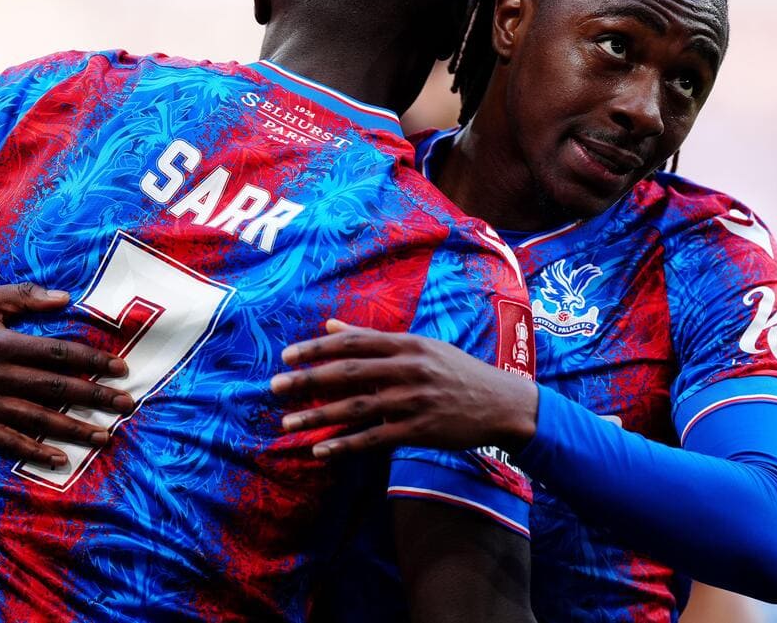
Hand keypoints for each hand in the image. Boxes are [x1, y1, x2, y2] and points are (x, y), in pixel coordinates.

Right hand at [0, 283, 134, 467]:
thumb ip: (24, 297)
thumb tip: (66, 299)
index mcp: (2, 344)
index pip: (56, 353)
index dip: (90, 361)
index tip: (120, 369)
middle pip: (53, 387)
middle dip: (93, 396)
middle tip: (126, 404)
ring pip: (35, 418)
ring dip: (72, 428)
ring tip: (105, 435)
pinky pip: (6, 441)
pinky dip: (33, 451)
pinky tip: (60, 459)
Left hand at [270, 319, 538, 457]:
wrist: (501, 403)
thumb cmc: (457, 372)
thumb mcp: (421, 347)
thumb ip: (375, 338)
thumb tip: (330, 326)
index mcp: (407, 344)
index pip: (354, 343)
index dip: (317, 348)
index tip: (287, 355)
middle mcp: (408, 369)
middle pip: (348, 373)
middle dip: (308, 380)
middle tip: (275, 386)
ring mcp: (414, 400)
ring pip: (356, 407)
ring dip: (318, 415)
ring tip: (288, 423)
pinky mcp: (419, 430)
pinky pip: (374, 439)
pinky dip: (345, 444)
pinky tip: (320, 450)